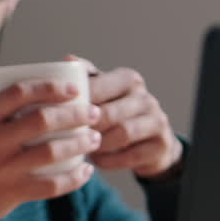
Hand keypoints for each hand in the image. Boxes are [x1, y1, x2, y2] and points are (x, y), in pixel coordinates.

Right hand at [0, 78, 100, 220]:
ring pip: (52, 151)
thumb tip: (37, 104)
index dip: (50, 87)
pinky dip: (74, 178)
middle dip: (75, 114)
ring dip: (80, 143)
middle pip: (42, 119)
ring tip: (93, 138)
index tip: (72, 88)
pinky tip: (86, 172)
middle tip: (92, 113)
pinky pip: (52, 184)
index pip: (19, 92)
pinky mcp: (10, 193)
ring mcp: (0, 168)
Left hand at [69, 56, 181, 179]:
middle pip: (108, 113)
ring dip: (98, 145)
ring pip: (121, 134)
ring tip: (83, 148)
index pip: (96, 88)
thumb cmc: (116, 111)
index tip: (57, 116)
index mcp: (127, 79)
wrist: (150, 142)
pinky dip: (109, 161)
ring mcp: (157, 120)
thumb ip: (85, 77)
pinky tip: (97, 161)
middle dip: (86, 128)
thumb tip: (67, 60)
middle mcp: (145, 97)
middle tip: (68, 138)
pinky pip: (130, 156)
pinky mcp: (161, 144)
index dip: (75, 104)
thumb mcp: (102, 92)